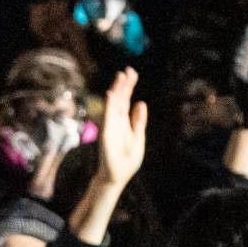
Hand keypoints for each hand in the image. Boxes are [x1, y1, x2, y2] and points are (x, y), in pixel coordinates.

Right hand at [98, 68, 146, 188]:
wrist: (116, 176)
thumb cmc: (127, 159)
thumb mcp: (138, 137)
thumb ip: (139, 121)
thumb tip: (141, 103)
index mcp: (124, 121)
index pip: (126, 100)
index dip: (128, 86)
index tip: (131, 72)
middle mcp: (115, 121)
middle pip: (119, 99)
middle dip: (123, 85)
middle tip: (127, 70)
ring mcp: (110, 127)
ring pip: (114, 105)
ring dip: (116, 91)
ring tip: (120, 77)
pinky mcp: (106, 134)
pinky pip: (107, 118)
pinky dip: (109, 106)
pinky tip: (111, 95)